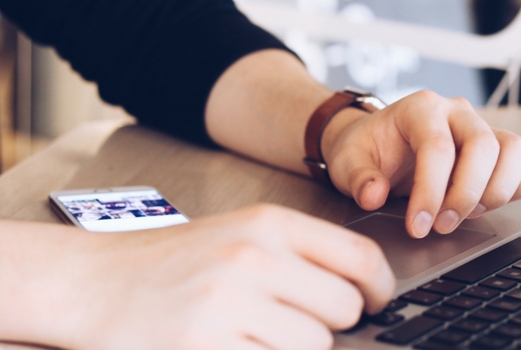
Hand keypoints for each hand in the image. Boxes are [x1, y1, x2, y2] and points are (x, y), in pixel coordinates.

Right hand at [76, 205, 393, 349]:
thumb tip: (357, 289)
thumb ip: (298, 254)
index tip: (376, 301)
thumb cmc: (173, 261)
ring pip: (315, 343)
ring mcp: (230, 303)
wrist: (95, 282)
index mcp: (268, 224)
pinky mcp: (207, 344)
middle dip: (332, 321)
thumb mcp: (239, 234)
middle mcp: (254, 257)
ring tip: (260, 333)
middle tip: (302, 319)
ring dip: (298, 346)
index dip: (379, 287)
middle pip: (344, 306)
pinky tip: (239, 345)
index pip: (359, 256)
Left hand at [323, 90, 520, 237]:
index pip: (437, 147)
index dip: (431, 192)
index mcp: (419, 108)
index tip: (419, 226)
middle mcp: (456, 112)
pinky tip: (482, 206)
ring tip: (464, 215)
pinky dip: (515, 188)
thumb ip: (358, 178)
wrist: (377, 143)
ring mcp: (481, 126)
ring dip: (496, 192)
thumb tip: (374, 195)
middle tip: (442, 227)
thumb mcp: (346, 162)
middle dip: (466, 195)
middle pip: (484, 146)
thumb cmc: (366, 150)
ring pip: (515, 151)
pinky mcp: (497, 145)